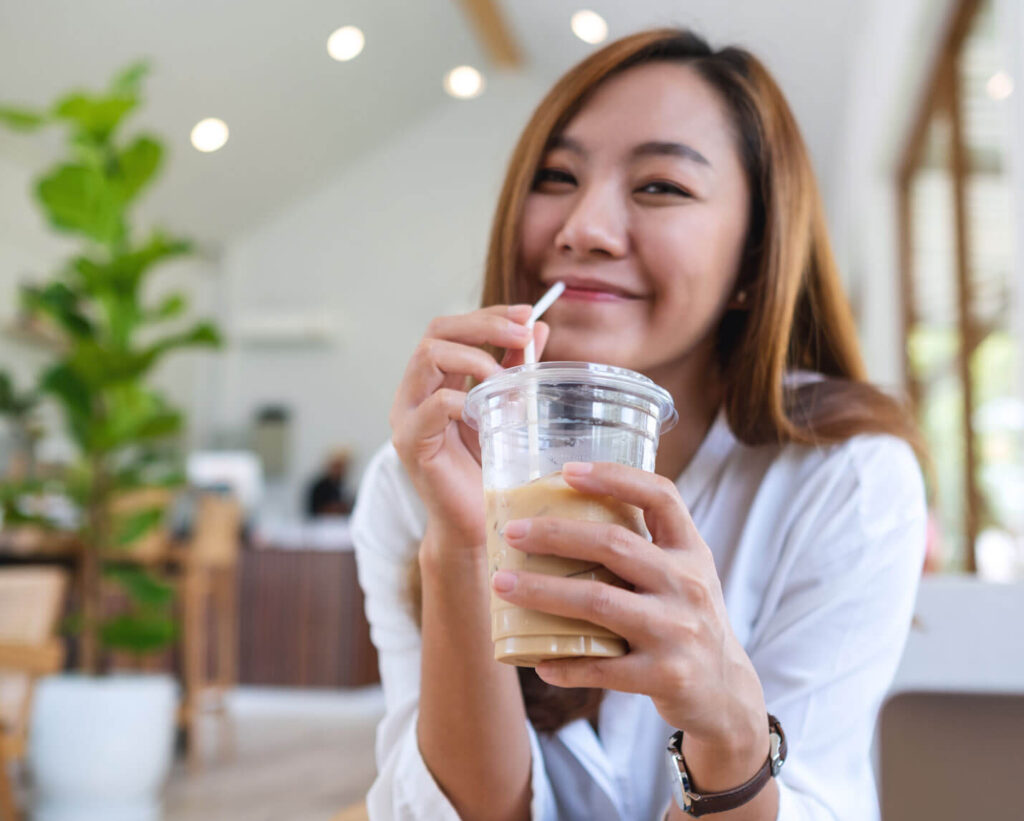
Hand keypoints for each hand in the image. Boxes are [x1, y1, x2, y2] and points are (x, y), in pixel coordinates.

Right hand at [389, 305, 548, 549]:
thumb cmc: (490, 470)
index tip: (527, 314)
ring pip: (427, 357)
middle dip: (483, 326)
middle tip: (522, 335)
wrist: (478, 524)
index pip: (451, 328)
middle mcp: (413, 392)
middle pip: (436, 333)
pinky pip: (433, 405)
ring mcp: (406, 417)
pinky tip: (488, 413)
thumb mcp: (507, 409)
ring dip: (474, 359)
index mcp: (434, 380)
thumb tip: (537, 327)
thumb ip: (515, 369)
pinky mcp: (410, 444)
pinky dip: (465, 401)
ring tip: (505, 380)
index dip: (488, 315)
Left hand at [490, 461, 767, 756]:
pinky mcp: (665, 676)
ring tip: (502, 586)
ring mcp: (678, 632)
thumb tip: (562, 515)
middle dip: (556, 535)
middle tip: (511, 532)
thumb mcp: (683, 575)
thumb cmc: (686, 621)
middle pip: (614, 545)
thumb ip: (642, 547)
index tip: (567, 471)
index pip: (661, 496)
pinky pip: (602, 667)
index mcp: (690, 551)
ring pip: (599, 602)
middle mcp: (688, 585)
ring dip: (543, 592)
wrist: (726, 692)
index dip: (615, 476)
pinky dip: (564, 663)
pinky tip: (537, 659)